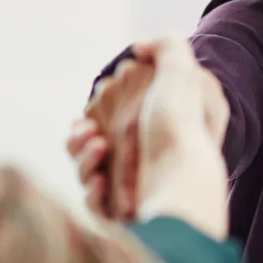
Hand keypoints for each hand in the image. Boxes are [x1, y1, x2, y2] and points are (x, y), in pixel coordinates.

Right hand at [69, 39, 229, 237]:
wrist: (182, 186)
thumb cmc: (181, 129)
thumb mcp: (182, 72)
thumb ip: (165, 45)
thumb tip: (139, 47)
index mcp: (158, 131)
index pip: (116, 117)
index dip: (99, 108)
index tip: (95, 101)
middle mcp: (147, 161)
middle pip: (93, 145)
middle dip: (80, 136)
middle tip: (89, 131)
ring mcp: (134, 191)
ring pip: (87, 173)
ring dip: (83, 158)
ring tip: (98, 148)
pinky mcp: (124, 217)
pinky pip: (94, 203)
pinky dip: (92, 190)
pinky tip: (101, 182)